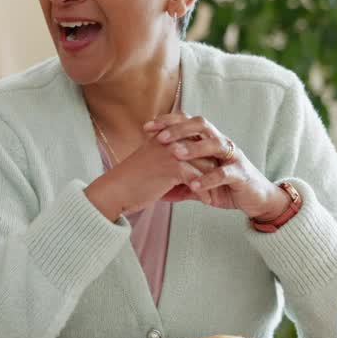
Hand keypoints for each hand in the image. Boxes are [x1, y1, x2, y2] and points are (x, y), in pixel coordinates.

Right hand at [85, 137, 218, 220]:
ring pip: (203, 163)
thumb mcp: (150, 161)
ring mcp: (171, 152)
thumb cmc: (130, 180)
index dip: (204, 152)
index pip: (193, 137)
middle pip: (202, 149)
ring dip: (212, 180)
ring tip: (218, 193)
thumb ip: (167, 157)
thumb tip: (185, 168)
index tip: (213, 166)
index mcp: (163, 136)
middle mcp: (168, 140)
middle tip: (221, 181)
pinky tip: (208, 201)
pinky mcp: (172, 167)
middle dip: (213, 166)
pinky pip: (197, 178)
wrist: (115, 190)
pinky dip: (205, 191)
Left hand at [143, 113, 290, 219]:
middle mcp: (221, 143)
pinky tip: (194, 184)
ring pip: (215, 144)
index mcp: (208, 141)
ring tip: (175, 154)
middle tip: (160, 137)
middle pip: (201, 125)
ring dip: (194, 148)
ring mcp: (233, 157)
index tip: (146, 128)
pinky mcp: (241, 174)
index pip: (187, 122)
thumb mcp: (199, 184)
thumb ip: (180, 184)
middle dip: (179, 129)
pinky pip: (225, 173)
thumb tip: (157, 192)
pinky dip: (209, 178)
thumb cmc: (224, 187)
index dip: (167, 122)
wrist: (255, 199)